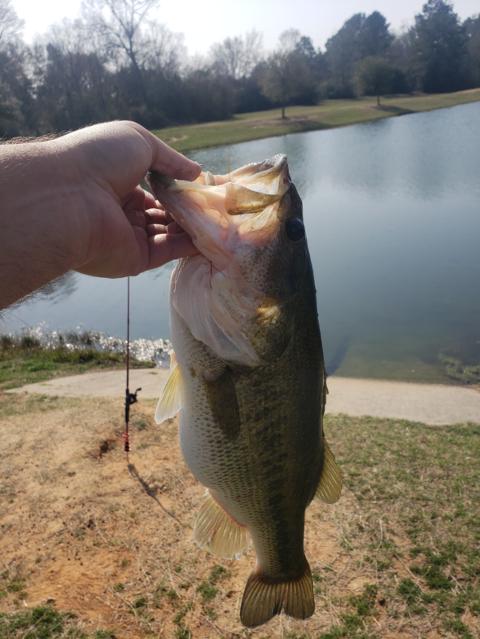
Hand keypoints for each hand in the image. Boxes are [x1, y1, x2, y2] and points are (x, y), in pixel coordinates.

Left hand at [56, 120, 200, 276]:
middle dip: (189, 208)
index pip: (154, 190)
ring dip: (193, 225)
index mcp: (118, 182)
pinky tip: (212, 233)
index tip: (201, 186)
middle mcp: (123, 212)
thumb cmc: (99, 159)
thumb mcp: (139, 142)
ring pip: (169, 232)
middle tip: (215, 203)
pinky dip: (191, 243)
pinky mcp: (136, 259)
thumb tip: (197, 172)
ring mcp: (129, 237)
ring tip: (219, 214)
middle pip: (164, 213)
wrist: (70, 197)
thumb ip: (171, 159)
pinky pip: (169, 251)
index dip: (178, 188)